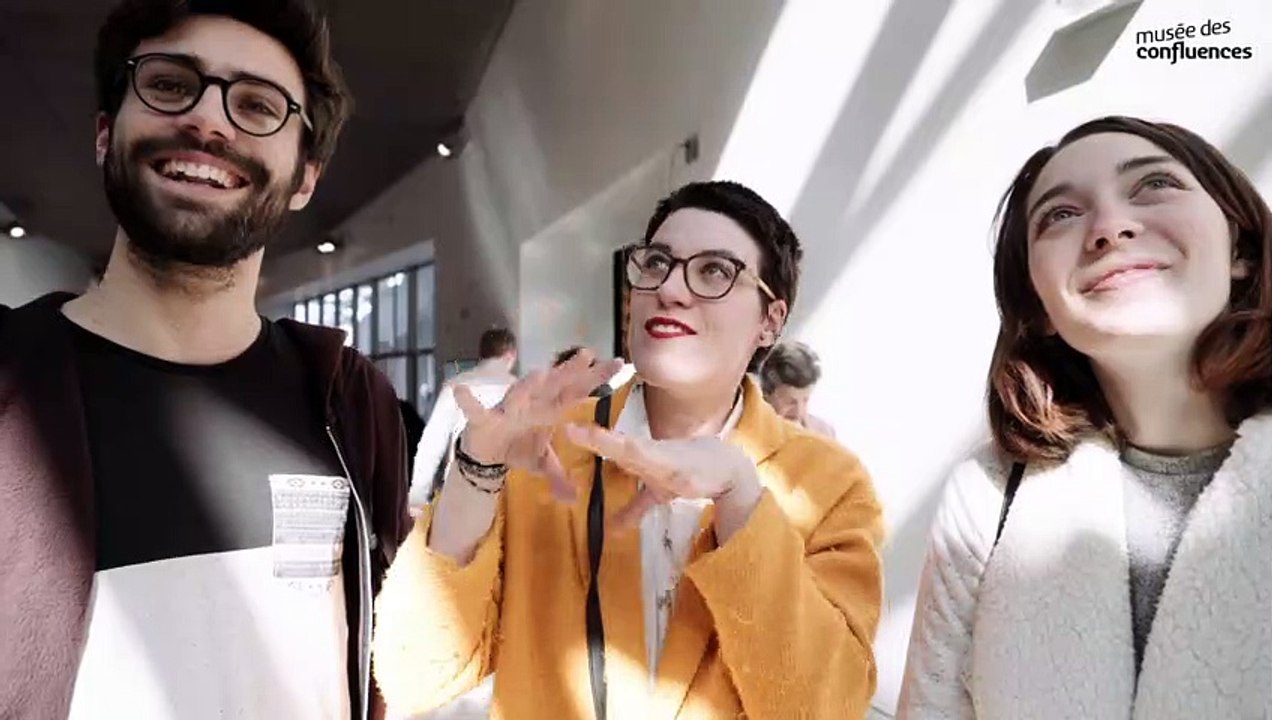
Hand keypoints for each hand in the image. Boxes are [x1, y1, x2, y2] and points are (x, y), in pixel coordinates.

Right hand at [454, 349, 622, 500]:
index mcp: (549, 410)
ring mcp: (508, 410)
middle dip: (569, 371)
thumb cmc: (517, 446)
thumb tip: (574, 499)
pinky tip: (460, 392)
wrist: (486, 453)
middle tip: (587, 355)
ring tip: (540, 375)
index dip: (596, 378)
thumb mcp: (541, 464)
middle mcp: (531, 403)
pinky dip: (468, 403)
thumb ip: (559, 477)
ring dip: (527, 386)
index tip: (618, 363)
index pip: (577, 392)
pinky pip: (475, 411)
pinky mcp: (484, 420)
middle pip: (553, 386)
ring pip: (519, 395)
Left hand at [563, 425, 761, 531]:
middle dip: (592, 437)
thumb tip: (613, 530)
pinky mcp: (674, 473)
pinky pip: (655, 472)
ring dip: (607, 441)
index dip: (588, 437)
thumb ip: (634, 509)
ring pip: (630, 449)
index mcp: (638, 455)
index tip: (565, 429)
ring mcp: (661, 460)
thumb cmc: (690, 470)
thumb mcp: (657, 494)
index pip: (609, 445)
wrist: (727, 468)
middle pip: (615, 445)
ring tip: (582, 433)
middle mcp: (647, 453)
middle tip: (566, 428)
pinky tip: (625, 470)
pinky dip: (639, 472)